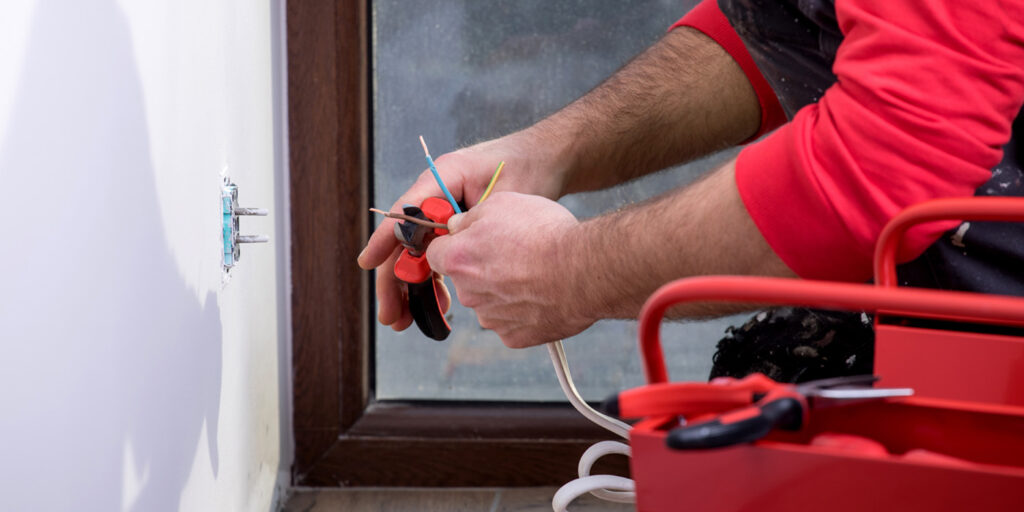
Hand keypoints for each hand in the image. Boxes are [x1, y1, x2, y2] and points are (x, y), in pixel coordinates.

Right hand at [357, 132, 568, 330]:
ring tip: (406, 320)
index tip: (367, 263)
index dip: (385, 239)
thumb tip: (443, 251)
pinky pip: (437, 256)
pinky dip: (435, 280)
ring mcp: (444, 212)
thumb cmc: (527, 169)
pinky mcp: (455, 228)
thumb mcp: (504, 195)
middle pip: (405, 239)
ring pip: (418, 253)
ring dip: (413, 286)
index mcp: (442, 177)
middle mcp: (436, 194)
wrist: (546, 161)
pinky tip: (437, 304)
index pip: (405, 211)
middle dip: (395, 280)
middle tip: (391, 315)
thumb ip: (474, 220)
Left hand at [426, 192, 594, 347]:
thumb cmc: (545, 234)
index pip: (436, 253)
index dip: (455, 244)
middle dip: (482, 267)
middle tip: (515, 253)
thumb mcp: (502, 203)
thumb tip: (457, 227)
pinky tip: (543, 294)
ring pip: (488, 301)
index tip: (473, 240)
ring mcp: (490, 319)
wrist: (585, 271)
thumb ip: (470, 218)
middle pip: (465, 278)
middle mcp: (468, 292)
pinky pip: (511, 321)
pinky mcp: (513, 337)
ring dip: (503, 289)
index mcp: (457, 259)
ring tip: (536, 273)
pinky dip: (523, 310)